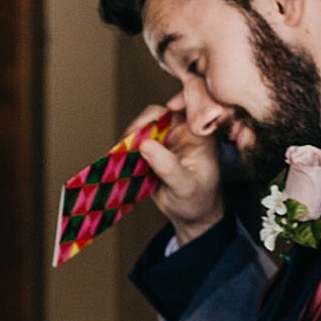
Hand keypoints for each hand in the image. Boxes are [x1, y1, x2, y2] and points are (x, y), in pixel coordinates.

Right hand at [128, 99, 222, 244]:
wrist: (191, 215)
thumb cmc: (198, 199)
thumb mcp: (186, 186)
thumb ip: (169, 167)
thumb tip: (146, 145)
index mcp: (199, 134)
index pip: (184, 109)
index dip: (168, 105)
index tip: (152, 123)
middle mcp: (182, 131)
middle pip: (155, 115)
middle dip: (139, 128)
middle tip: (129, 145)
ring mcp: (164, 138)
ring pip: (140, 127)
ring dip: (129, 140)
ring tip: (123, 157)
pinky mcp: (149, 148)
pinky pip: (132, 141)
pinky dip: (124, 149)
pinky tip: (121, 161)